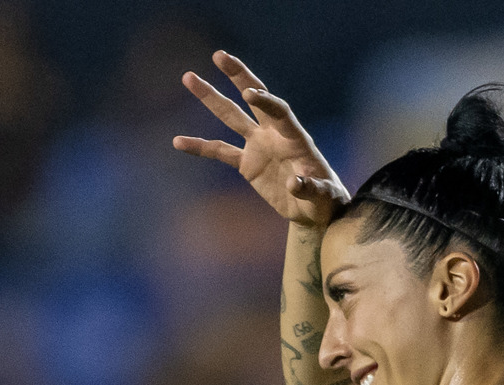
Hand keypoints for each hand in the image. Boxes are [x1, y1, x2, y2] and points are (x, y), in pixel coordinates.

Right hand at [174, 51, 349, 226]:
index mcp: (296, 138)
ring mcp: (258, 146)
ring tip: (188, 77)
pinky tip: (178, 141)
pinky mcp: (247, 163)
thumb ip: (311, 187)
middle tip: (219, 55)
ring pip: (231, 117)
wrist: (314, 210)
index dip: (266, 102)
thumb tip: (294, 183)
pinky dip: (200, 147)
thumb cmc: (325, 200)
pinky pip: (220, 151)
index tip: (249, 94)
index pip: (280, 112)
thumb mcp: (324, 195)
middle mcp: (274, 135)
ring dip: (211, 98)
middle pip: (253, 100)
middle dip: (238, 77)